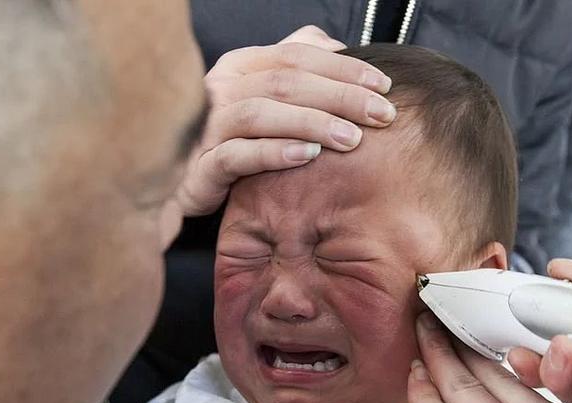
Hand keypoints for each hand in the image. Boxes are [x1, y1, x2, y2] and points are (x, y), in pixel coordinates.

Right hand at [169, 25, 396, 216]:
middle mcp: (221, 89)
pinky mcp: (201, 167)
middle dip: (341, 96)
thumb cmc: (235, 141)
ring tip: (352, 139)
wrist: (187, 187)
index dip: (344, 67)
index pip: (297, 54)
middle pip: (286, 81)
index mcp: (240, 66)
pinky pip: (237, 155)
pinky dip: (274, 153)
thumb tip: (335, 45)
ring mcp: (208, 127)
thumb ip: (295, 66)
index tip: (383, 86)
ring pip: (262, 114)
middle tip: (382, 115)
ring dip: (312, 123)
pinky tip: (307, 155)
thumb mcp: (265, 97)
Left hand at [410, 312, 571, 402]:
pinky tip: (413, 372)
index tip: (497, 350)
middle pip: (495, 375)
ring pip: (463, 384)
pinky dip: (421, 390)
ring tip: (425, 333)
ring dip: (440, 355)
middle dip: (469, 348)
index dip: (510, 362)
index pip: (536, 386)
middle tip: (449, 327)